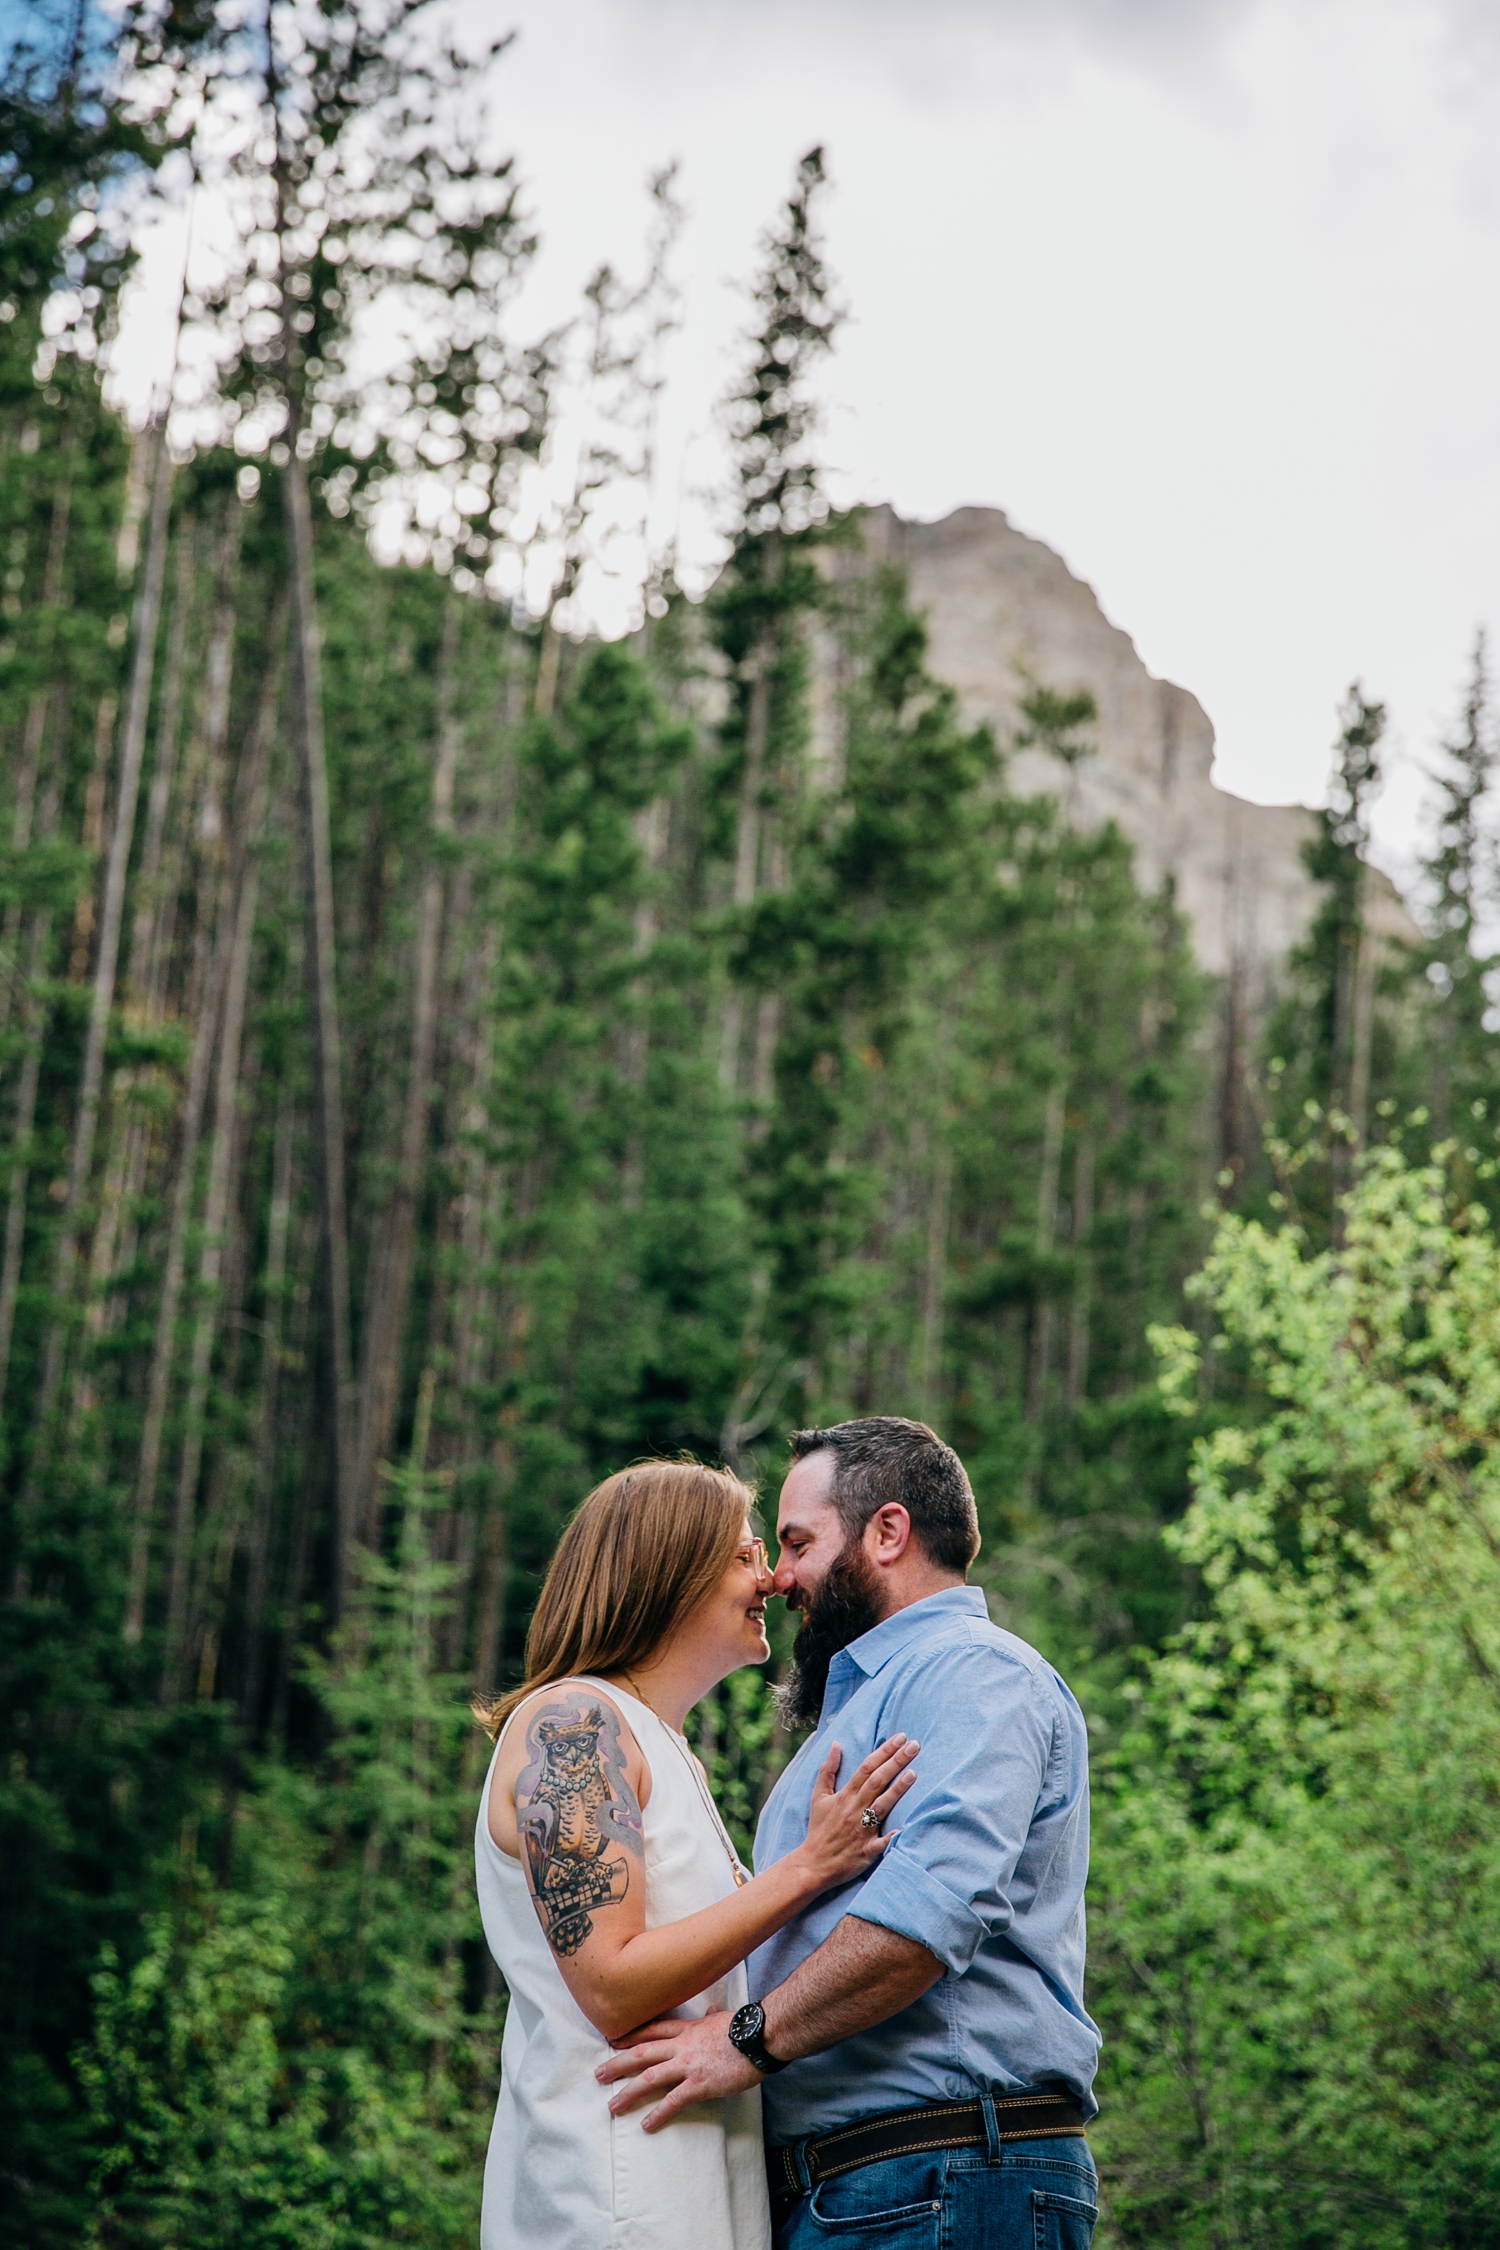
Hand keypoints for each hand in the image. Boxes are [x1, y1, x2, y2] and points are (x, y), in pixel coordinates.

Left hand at [595, 2010, 760, 2130]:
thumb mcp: (724, 2017)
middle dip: (617, 2064)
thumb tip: (713, 2008)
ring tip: (613, 2105)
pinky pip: (673, 2101)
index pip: (652, 2030)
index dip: (630, 2035)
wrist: (760, 2036)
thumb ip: (714, 2015)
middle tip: (598, 2075)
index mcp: (687, 2029)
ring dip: (629, 2092)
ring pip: (650, 2078)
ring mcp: (688, 2064)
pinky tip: (647, 2125)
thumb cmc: (746, 2026)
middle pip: (642, 2053)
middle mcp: (681, 2045)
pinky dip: (659, 2114)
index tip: (612, 2040)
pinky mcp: (700, 2083)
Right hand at [796, 1733, 918, 1890]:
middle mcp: (854, 1810)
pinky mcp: (866, 1850)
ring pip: (881, 1806)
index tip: (900, 1737)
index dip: (884, 1751)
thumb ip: (828, 1770)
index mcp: (845, 1796)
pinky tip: (905, 1827)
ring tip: (913, 1773)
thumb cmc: (819, 1829)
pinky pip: (881, 1843)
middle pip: (877, 1781)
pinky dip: (892, 1836)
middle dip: (896, 1762)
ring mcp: (861, 1830)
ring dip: (897, 1790)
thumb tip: (836, 1744)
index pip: (867, 1768)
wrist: (813, 1863)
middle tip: (914, 1745)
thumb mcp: (819, 1796)